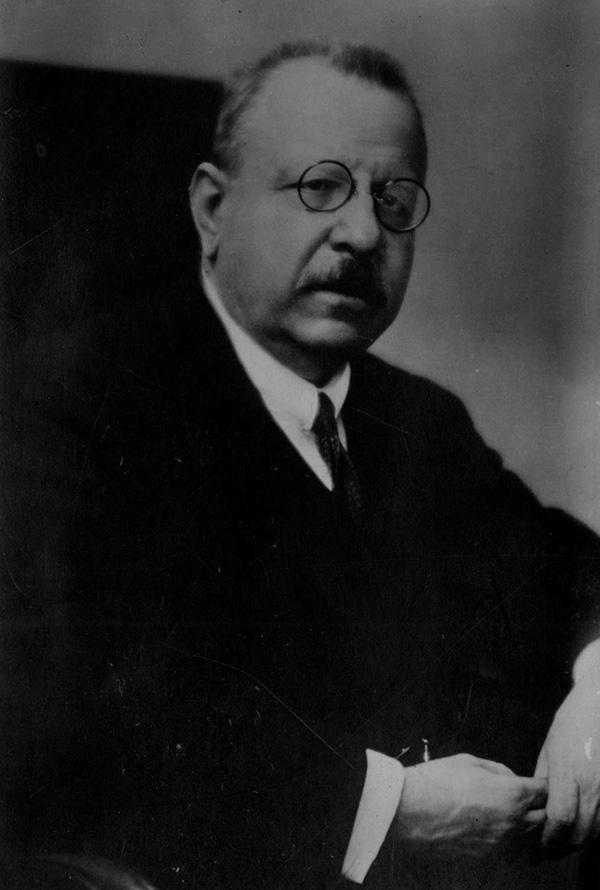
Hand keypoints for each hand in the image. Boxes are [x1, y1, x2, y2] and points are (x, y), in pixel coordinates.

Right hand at [396, 753, 546, 858]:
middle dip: (538, 805)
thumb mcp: (470, 761)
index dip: (541, 784)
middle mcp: (512, 822)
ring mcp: (500, 844)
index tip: (535, 782)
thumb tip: (511, 779)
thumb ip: (499, 770)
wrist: (409, 812)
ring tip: (503, 811)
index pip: (545, 791)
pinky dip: (503, 838)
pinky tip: (485, 826)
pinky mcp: (486, 858)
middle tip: (524, 796)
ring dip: (523, 823)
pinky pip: (505, 848)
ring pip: (526, 836)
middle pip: (543, 817)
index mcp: (512, 794)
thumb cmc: (437, 781)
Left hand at [535, 666, 599, 852]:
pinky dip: (594, 830)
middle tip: (545, 853)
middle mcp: (592, 785)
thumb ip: (544, 780)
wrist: (599, 704)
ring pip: (596, 832)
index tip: (536, 850)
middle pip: (579, 833)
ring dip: (578, 842)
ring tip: (560, 844)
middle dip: (560, 848)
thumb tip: (536, 806)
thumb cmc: (571, 722)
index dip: (548, 841)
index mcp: (568, 773)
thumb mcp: (549, 749)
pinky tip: (581, 829)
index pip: (560, 820)